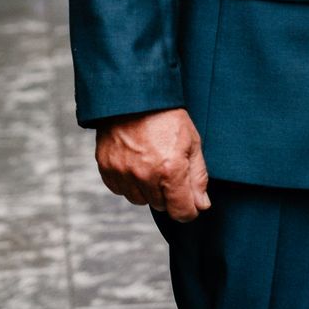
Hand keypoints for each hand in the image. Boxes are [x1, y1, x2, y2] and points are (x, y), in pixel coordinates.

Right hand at [95, 108, 210, 220]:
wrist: (134, 96)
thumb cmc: (167, 117)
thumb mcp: (192, 142)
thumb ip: (198, 178)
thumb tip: (201, 206)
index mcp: (171, 170)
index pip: (181, 212)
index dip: (189, 210)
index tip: (191, 203)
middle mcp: (145, 176)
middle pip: (161, 206)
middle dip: (168, 193)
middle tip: (169, 166)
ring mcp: (123, 173)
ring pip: (140, 199)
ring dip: (147, 188)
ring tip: (151, 161)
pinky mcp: (107, 169)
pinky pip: (120, 190)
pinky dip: (129, 181)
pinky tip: (135, 161)